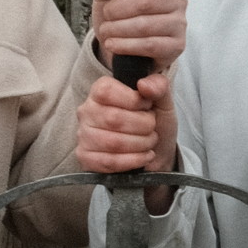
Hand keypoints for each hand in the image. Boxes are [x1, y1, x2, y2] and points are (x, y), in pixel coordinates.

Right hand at [73, 68, 176, 187]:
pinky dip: (133, 160)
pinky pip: (109, 162)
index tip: (147, 106)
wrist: (158, 154)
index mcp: (100, 91)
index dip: (134, 101)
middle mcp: (87, 111)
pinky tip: (144, 156)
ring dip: (140, 144)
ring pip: (112, 142)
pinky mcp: (86, 158)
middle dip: (143, 126)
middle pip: (113, 118)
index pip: (107, 91)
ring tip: (149, 142)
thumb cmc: (156, 123)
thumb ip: (159, 86)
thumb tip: (144, 85)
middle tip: (152, 128)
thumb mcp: (163, 101)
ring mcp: (84, 136)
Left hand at [91, 0, 185, 76]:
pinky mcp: (177, 45)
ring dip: (118, 29)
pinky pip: (150, 45)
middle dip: (117, 9)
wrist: (127, 49)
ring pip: (145, 25)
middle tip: (106, 15)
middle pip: (146, 1)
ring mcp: (179, 23)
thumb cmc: (120, 14)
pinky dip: (125, 45)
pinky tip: (112, 44)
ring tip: (106, 30)